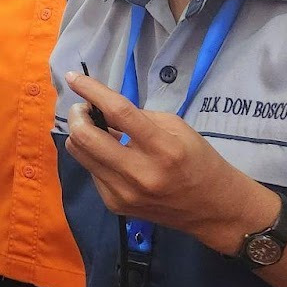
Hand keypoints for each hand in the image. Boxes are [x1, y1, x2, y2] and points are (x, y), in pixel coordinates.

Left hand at [64, 72, 274, 253]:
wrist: (212, 208)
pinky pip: (90, 171)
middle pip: (85, 137)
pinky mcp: (114, 205)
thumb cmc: (198, 161)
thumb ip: (138, 117)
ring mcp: (124, 193)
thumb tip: (101, 107)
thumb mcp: (178, 128)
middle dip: (77, 116)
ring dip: (80, 134)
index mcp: (163, 148)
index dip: (91, 91)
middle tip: (84, 108)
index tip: (73, 77)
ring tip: (94, 128)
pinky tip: (109, 154)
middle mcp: (140, 173)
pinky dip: (93, 156)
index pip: (118, 113)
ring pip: (80, 154)